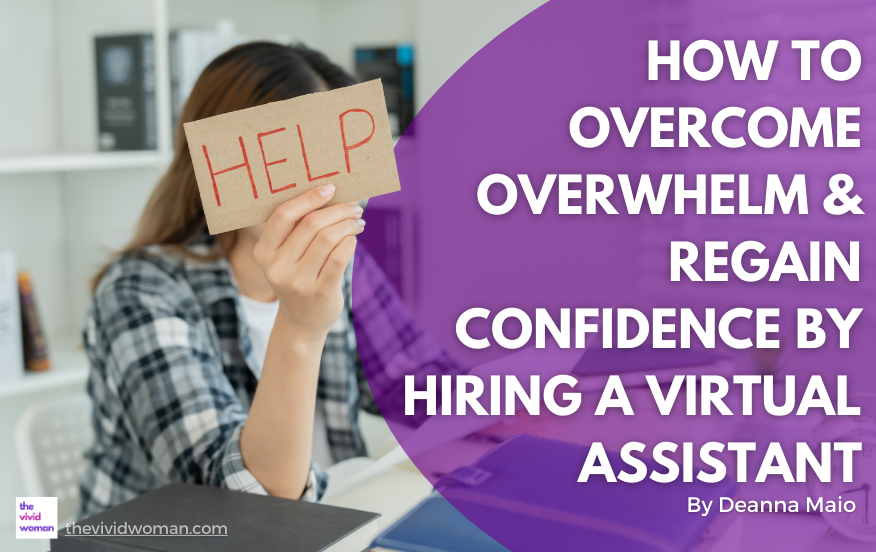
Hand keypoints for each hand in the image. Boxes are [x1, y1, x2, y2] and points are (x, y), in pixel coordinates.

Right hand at [253, 184, 363, 341]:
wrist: (302, 320)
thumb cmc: (298, 276)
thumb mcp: (286, 256)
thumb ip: (297, 229)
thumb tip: (330, 192)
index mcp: (264, 251)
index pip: (283, 215)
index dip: (308, 198)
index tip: (330, 188)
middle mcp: (277, 266)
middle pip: (311, 224)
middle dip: (338, 210)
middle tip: (354, 206)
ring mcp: (298, 281)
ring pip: (328, 238)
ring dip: (348, 224)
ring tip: (358, 221)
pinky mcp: (320, 292)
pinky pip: (340, 257)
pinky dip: (350, 243)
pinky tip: (354, 240)